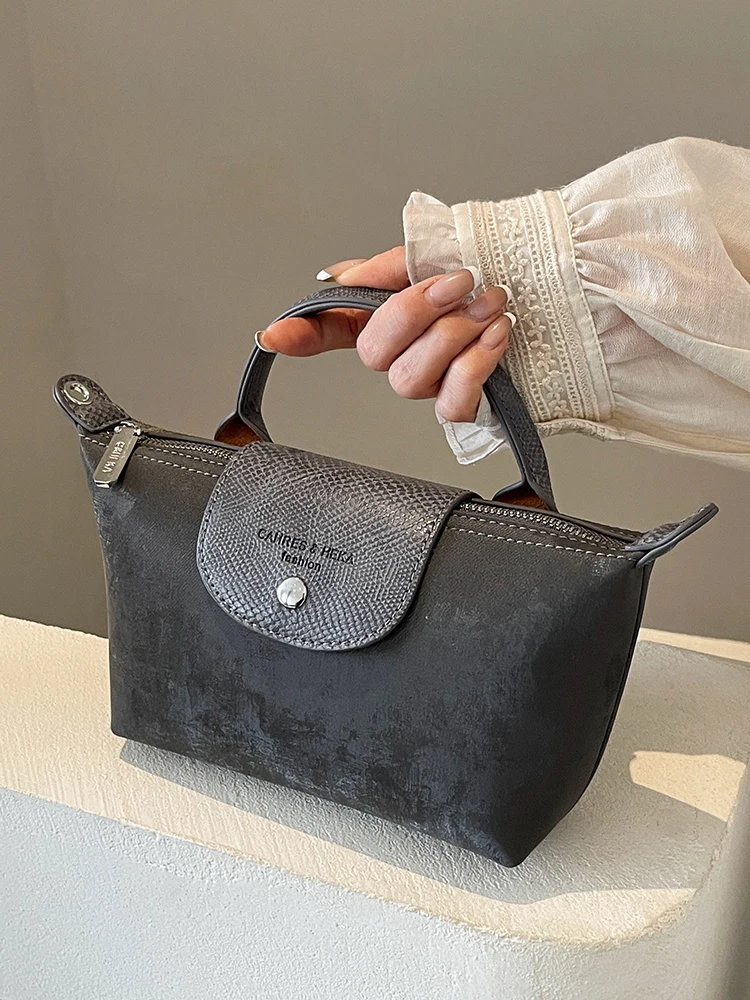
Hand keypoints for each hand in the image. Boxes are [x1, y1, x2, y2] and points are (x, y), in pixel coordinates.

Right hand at [257, 247, 515, 422]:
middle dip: (414, 313)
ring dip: (453, 335)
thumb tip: (342, 277)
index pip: (330, 329)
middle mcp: (404, 354)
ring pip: (410, 379)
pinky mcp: (467, 405)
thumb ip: (393, 263)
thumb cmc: (503, 268)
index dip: (300, 334)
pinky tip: (496, 337)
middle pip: (373, 353)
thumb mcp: (443, 249)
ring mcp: (432, 383)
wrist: (568, 288)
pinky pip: (450, 404)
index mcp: (390, 313)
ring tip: (490, 302)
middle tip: (457, 283)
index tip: (273, 335)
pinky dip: (474, 367)